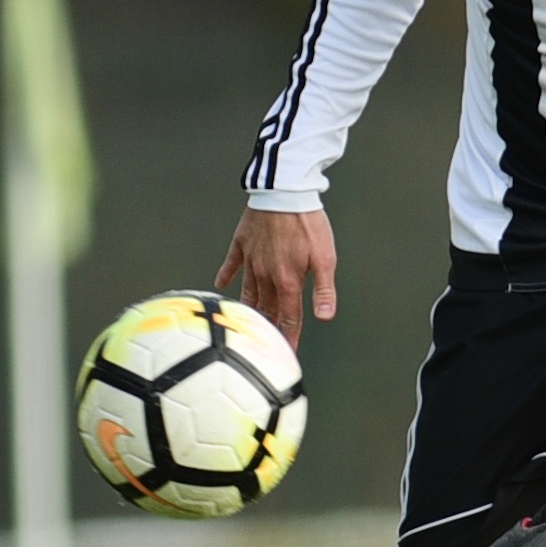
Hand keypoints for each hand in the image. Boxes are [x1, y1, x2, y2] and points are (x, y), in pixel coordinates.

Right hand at [217, 207, 336, 348]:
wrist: (285, 192)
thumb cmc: (308, 223)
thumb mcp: (326, 257)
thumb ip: (324, 289)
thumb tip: (324, 317)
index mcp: (287, 281)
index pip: (288, 318)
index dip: (288, 338)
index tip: (286, 355)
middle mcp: (265, 276)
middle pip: (265, 310)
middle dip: (266, 331)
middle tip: (263, 348)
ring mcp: (251, 260)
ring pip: (247, 293)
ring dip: (248, 311)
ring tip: (245, 327)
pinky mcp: (241, 244)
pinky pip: (231, 265)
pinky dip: (225, 276)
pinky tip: (220, 286)